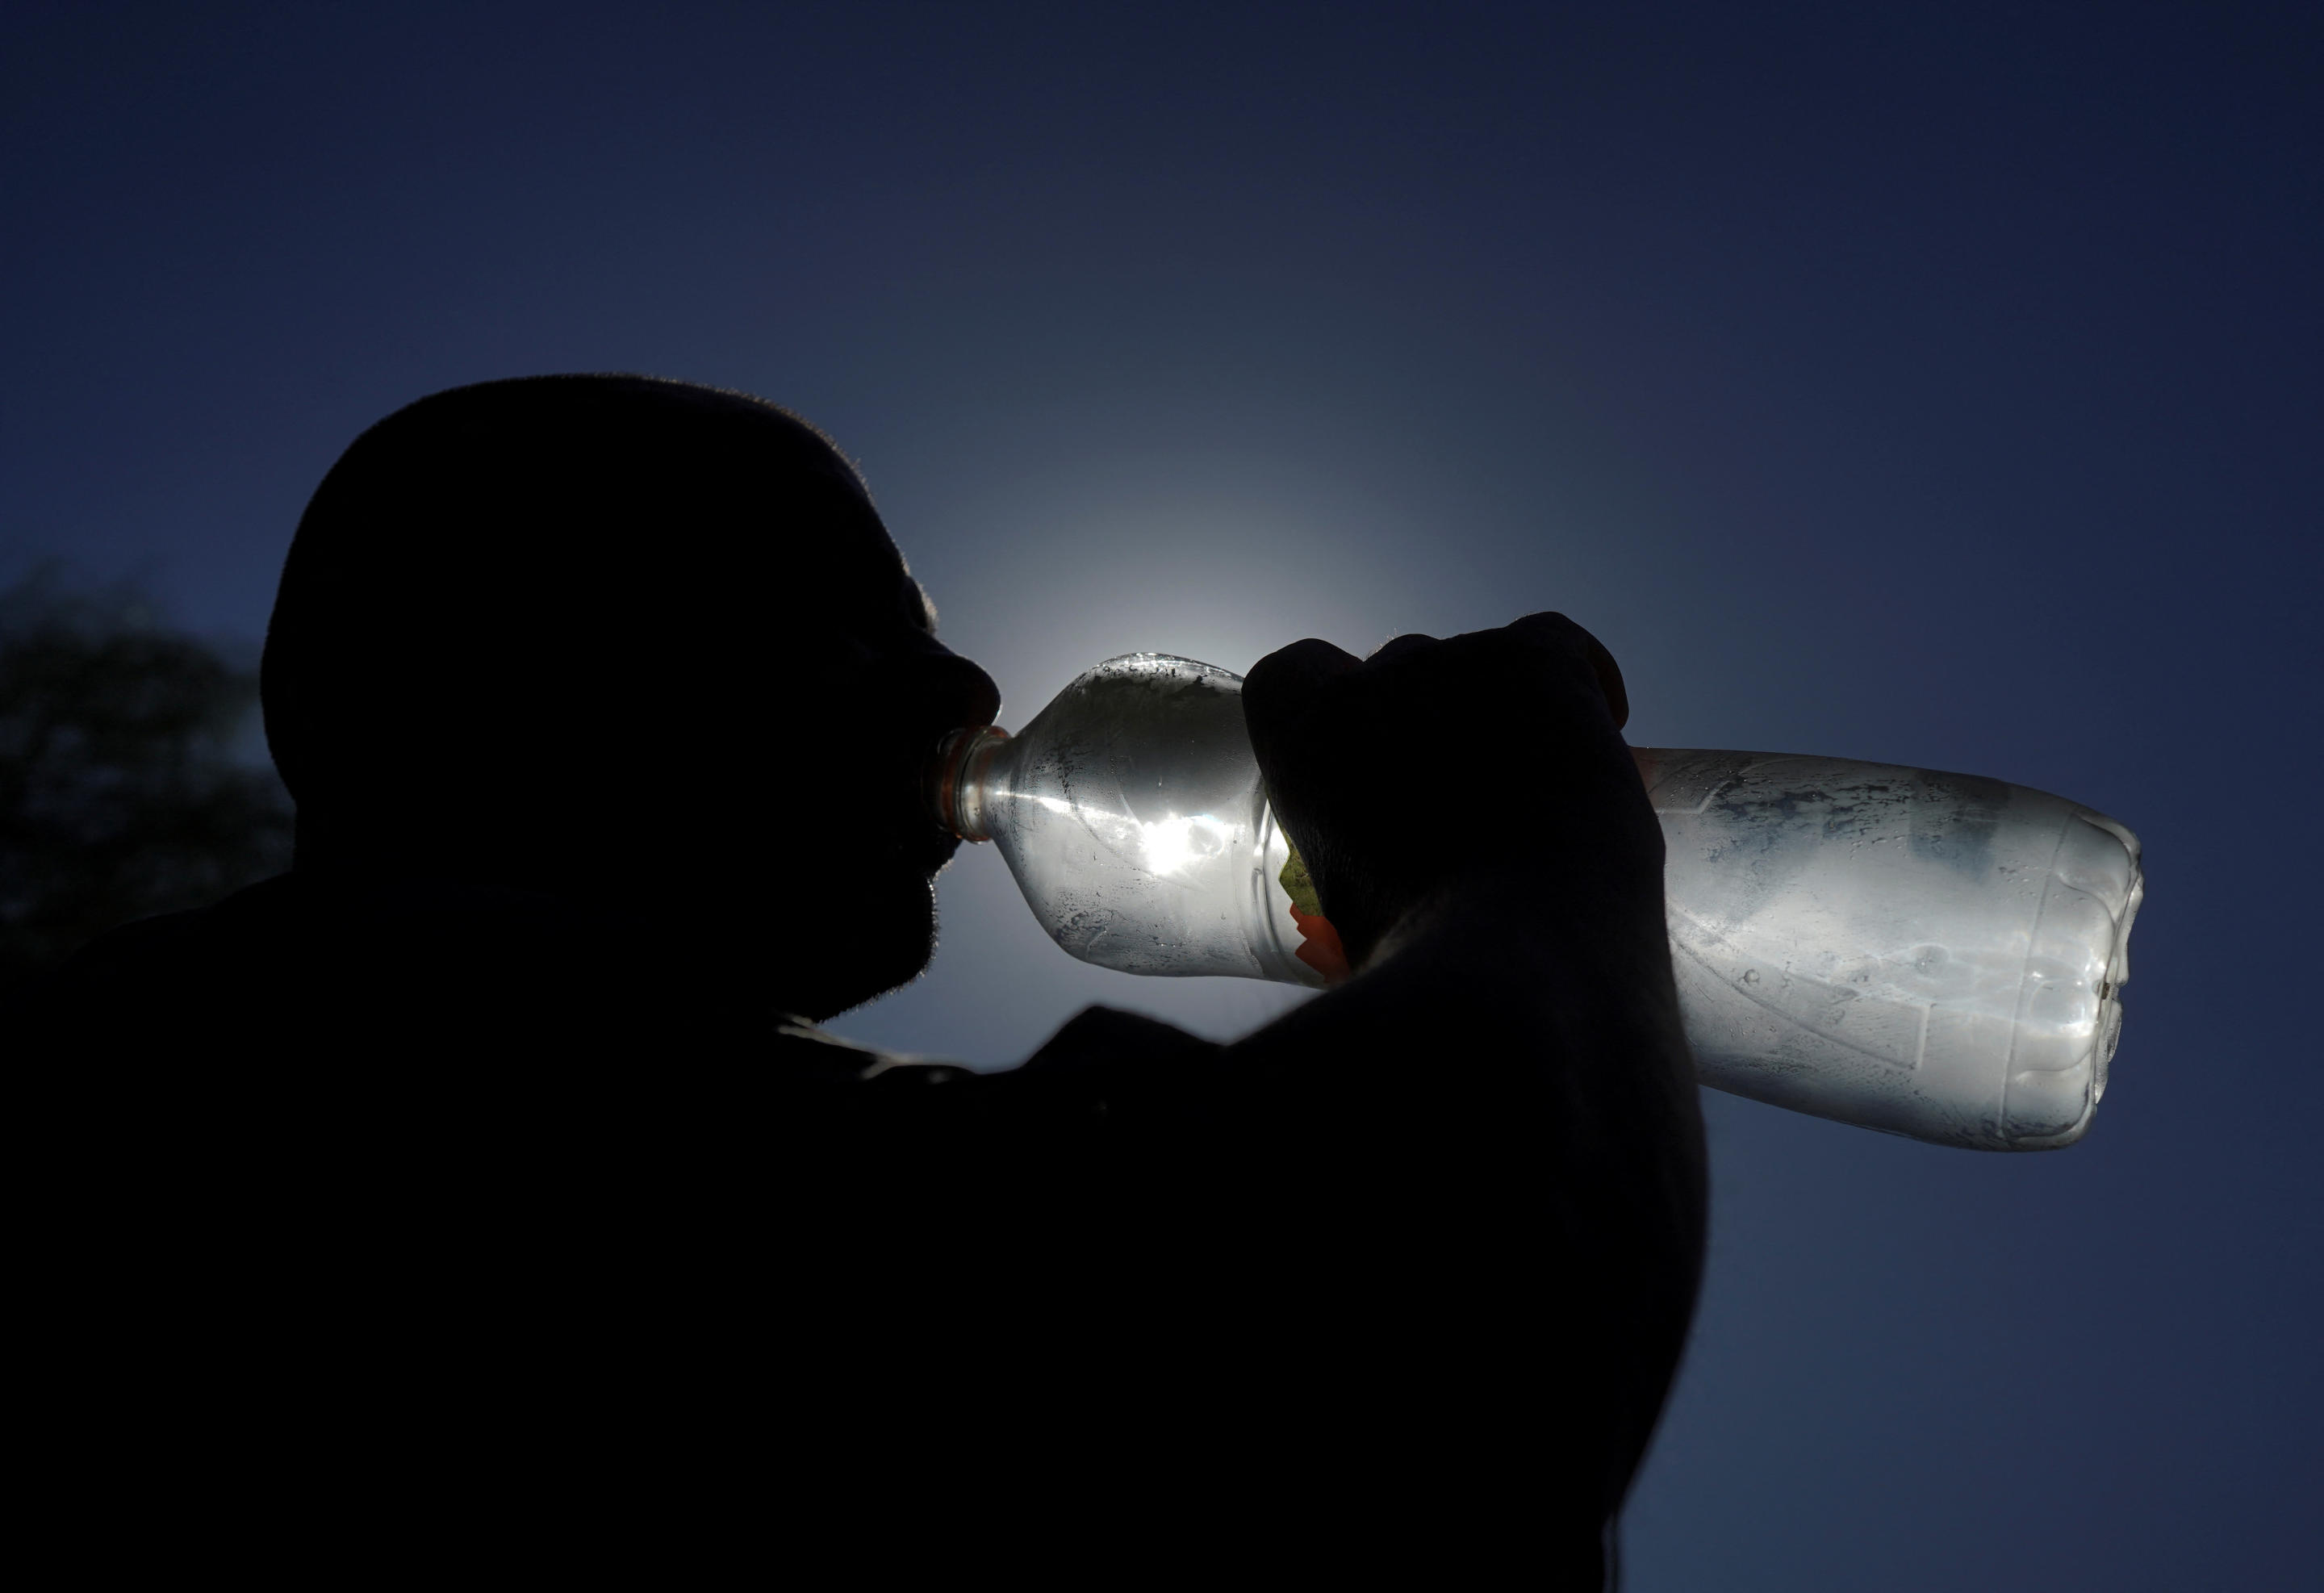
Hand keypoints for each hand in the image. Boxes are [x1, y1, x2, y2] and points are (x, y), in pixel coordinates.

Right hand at [1243, 613, 1660, 971]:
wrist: (1517, 949)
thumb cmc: (1425, 952)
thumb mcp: (1346, 903)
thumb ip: (1354, 853)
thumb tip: (1392, 880)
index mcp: (1303, 736)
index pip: (1292, 674)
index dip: (1331, 701)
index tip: (1365, 746)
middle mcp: (1374, 680)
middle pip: (1400, 670)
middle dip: (1430, 718)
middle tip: (1469, 794)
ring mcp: (1459, 663)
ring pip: (1481, 665)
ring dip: (1500, 711)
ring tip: (1540, 787)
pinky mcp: (1537, 663)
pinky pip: (1556, 644)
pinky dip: (1577, 683)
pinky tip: (1599, 729)